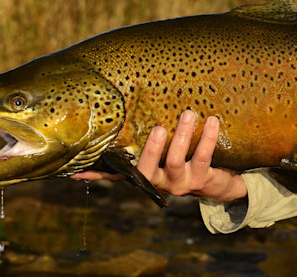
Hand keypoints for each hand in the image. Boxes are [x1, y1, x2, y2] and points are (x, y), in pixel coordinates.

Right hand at [73, 110, 247, 202]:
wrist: (221, 182)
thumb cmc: (187, 157)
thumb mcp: (166, 151)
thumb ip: (146, 137)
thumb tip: (125, 113)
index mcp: (145, 172)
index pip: (116, 174)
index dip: (95, 175)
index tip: (75, 171)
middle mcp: (159, 181)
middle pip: (145, 169)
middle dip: (150, 148)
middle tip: (157, 126)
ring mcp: (180, 183)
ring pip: (174, 161)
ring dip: (181, 135)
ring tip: (188, 113)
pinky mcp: (202, 180)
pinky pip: (203, 157)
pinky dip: (207, 137)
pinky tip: (211, 121)